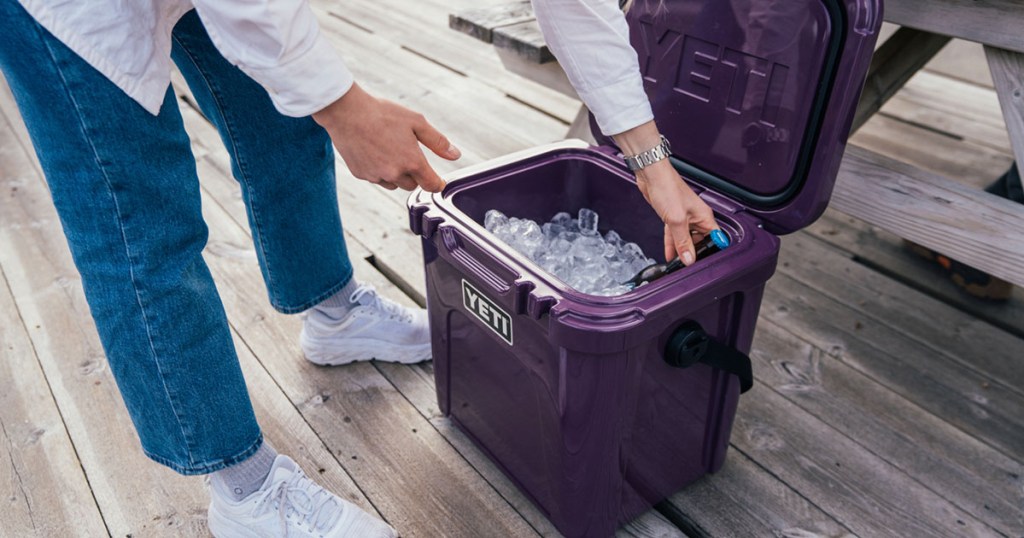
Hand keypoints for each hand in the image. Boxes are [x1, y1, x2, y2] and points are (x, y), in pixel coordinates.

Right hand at [312, 83, 460, 191]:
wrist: (347, 112)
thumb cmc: (382, 114)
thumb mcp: (416, 122)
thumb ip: (437, 141)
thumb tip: (455, 155)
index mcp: (412, 162)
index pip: (431, 185)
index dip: (437, 183)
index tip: (438, 181)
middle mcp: (394, 173)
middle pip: (412, 184)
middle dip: (414, 173)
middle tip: (407, 153)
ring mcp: (376, 176)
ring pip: (394, 183)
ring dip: (396, 174)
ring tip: (389, 150)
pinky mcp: (361, 174)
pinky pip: (376, 178)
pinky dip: (379, 170)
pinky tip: (374, 151)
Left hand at [612, 121, 719, 264]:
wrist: (651, 175)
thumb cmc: (667, 188)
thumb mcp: (676, 220)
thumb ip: (682, 241)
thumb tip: (689, 258)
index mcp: (704, 216)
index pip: (716, 238)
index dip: (712, 251)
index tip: (705, 263)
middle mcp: (697, 217)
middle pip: (701, 240)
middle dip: (694, 253)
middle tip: (687, 266)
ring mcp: (685, 216)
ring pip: (686, 238)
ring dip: (681, 250)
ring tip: (677, 264)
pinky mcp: (673, 215)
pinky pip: (675, 234)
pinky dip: (672, 244)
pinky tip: (669, 254)